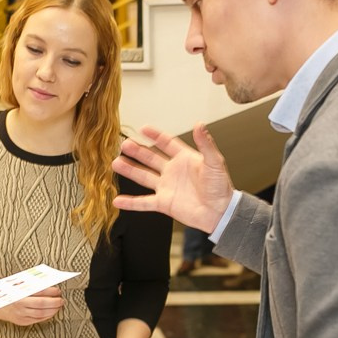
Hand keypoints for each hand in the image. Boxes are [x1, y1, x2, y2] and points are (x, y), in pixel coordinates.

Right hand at [0, 286, 62, 325]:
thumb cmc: (6, 292)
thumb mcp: (16, 285)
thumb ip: (31, 285)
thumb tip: (48, 283)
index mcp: (19, 293)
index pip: (40, 293)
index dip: (51, 292)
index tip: (58, 290)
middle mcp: (20, 305)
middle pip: (42, 305)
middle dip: (55, 303)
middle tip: (61, 300)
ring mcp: (21, 315)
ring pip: (41, 314)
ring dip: (53, 310)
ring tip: (58, 306)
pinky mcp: (22, 322)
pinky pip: (37, 320)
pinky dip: (46, 316)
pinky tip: (51, 312)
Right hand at [112, 123, 233, 233]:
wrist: (220, 213)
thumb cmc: (220, 188)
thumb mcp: (215, 162)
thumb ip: (206, 144)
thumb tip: (200, 124)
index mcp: (184, 159)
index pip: (167, 143)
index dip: (155, 135)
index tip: (143, 129)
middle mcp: (173, 172)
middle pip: (150, 158)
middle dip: (137, 151)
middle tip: (124, 145)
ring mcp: (166, 187)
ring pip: (143, 177)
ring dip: (130, 170)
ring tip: (116, 163)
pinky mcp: (164, 203)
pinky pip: (144, 203)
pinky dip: (130, 203)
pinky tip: (118, 201)